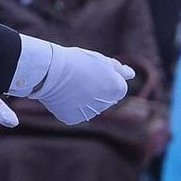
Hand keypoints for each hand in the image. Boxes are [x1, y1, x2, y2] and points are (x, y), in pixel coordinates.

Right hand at [13, 38, 132, 122]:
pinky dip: (69, 105)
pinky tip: (62, 95)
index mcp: (118, 89)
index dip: (105, 77)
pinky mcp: (73, 119)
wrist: (50, 71)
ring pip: (89, 107)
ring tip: (69, 85)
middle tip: (79, 77)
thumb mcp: (101, 61)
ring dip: (82, 98)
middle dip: (96, 90)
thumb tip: (131, 75)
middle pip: (104, 98)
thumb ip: (119, 70)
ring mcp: (89, 114)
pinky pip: (74, 112)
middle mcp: (106, 105)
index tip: (93, 71)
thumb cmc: (77, 61)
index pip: (118, 87)